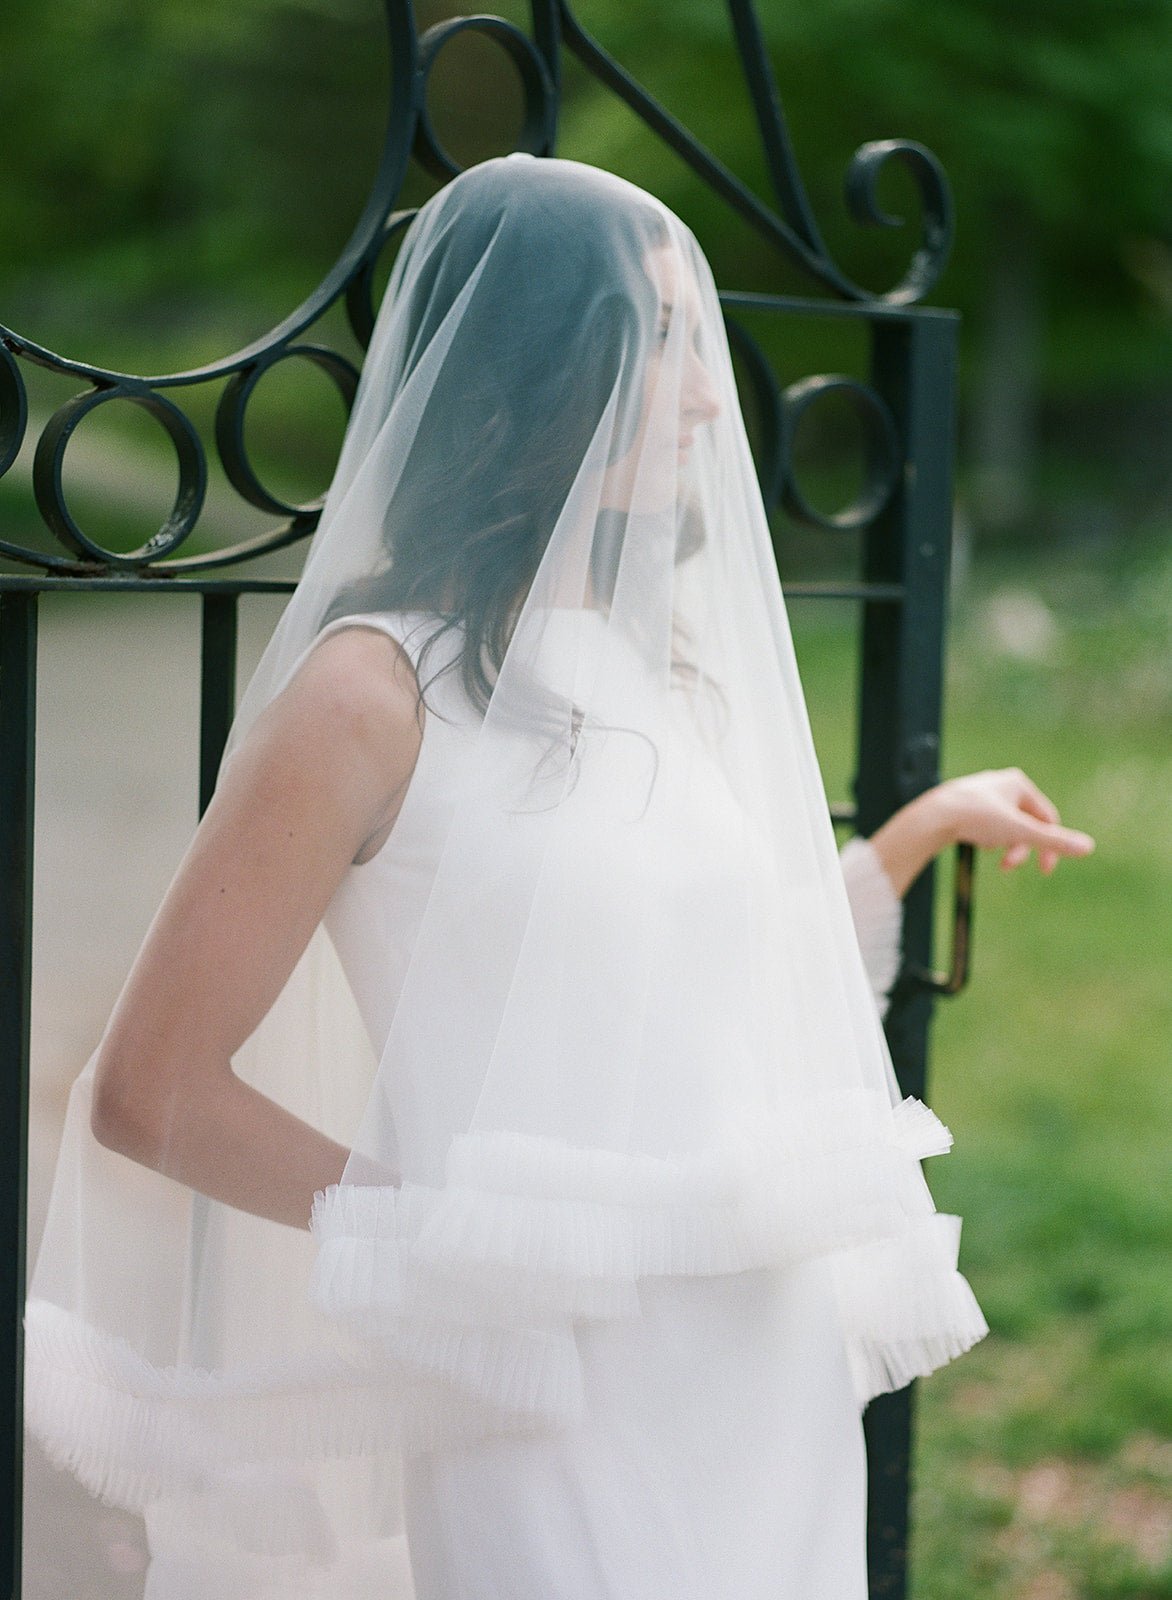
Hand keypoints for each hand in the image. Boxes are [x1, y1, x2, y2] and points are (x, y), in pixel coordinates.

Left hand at [867, 767, 1093, 896]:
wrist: (932, 817)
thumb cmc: (976, 819)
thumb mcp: (1020, 832)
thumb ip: (1053, 841)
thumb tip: (1089, 847)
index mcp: (1019, 782)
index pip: (1047, 817)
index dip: (1050, 846)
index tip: (1045, 871)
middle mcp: (1001, 783)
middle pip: (1026, 823)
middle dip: (1021, 847)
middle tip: (1008, 866)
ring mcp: (981, 793)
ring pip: (1006, 826)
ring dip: (1003, 844)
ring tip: (988, 850)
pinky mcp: (964, 805)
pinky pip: (987, 826)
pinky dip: (986, 838)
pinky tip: (976, 842)